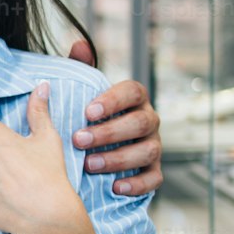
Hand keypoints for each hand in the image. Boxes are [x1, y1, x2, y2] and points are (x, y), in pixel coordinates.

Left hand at [67, 40, 162, 197]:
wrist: (95, 153)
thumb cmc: (89, 119)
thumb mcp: (83, 93)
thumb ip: (81, 70)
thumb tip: (79, 45)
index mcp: (134, 99)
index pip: (133, 91)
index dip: (113, 100)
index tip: (87, 111)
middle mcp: (148, 120)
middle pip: (140, 122)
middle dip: (109, 132)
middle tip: (78, 140)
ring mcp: (154, 146)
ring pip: (147, 151)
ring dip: (118, 158)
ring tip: (90, 164)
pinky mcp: (154, 171)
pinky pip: (154, 179)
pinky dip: (137, 184)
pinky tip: (115, 187)